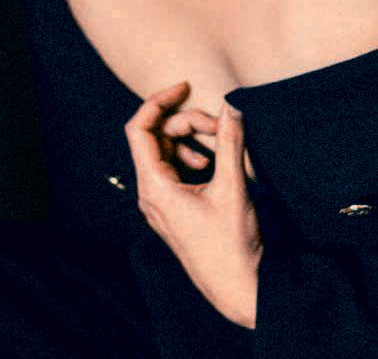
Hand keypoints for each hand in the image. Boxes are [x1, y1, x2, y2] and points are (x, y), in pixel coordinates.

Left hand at [125, 81, 261, 328]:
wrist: (239, 289)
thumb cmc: (231, 245)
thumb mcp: (233, 188)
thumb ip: (230, 142)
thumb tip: (232, 106)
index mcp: (154, 188)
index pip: (138, 129)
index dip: (158, 101)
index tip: (185, 87)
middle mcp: (150, 195)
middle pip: (155, 137)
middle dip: (186, 121)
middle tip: (219, 124)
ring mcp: (160, 204)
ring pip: (165, 152)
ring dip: (191, 138)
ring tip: (219, 143)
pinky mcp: (173, 209)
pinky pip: (173, 169)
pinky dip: (192, 156)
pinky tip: (213, 162)